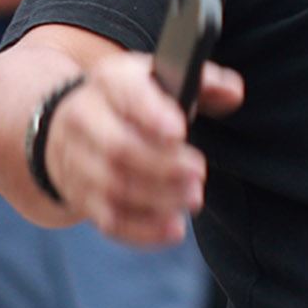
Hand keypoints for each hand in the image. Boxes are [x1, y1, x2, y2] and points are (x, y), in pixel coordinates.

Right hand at [44, 53, 243, 246]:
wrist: (74, 122)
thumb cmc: (133, 99)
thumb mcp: (161, 76)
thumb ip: (202, 81)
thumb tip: (233, 93)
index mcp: (109, 83)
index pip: (126, 96)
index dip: (151, 115)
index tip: (179, 132)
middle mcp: (85, 120)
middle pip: (118, 148)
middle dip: (162, 165)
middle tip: (199, 173)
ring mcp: (77, 162)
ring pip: (112, 187)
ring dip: (157, 199)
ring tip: (194, 198)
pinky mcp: (82, 198)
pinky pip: (107, 220)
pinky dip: (142, 230)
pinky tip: (174, 229)